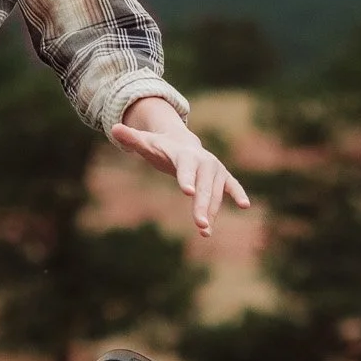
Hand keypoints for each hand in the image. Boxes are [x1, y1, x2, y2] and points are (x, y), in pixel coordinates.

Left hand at [112, 97, 249, 236]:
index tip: (188, 193)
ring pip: (215, 193)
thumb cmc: (160, 147)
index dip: (187, 179)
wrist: (182, 143)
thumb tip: (114, 128)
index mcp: (185, 154)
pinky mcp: (223, 177)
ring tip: (205, 232)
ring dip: (212, 212)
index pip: (185, 167)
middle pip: (204, 186)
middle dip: (202, 205)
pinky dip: (238, 194)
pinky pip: (232, 186)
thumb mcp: (145, 143)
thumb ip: (132, 139)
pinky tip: (246, 206)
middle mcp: (203, 161)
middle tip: (200, 225)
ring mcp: (215, 169)